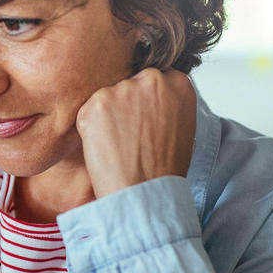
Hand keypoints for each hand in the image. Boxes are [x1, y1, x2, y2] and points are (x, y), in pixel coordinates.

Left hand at [75, 67, 196, 198]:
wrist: (144, 193)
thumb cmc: (164, 169)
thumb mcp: (183, 128)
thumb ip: (169, 104)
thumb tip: (152, 98)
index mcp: (178, 83)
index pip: (157, 78)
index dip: (148, 100)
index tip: (146, 117)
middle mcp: (152, 79)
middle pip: (131, 83)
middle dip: (127, 104)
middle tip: (130, 135)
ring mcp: (123, 89)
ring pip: (109, 97)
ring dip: (109, 116)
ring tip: (119, 146)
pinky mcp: (97, 102)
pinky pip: (89, 111)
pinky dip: (91, 128)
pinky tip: (106, 148)